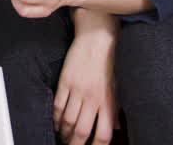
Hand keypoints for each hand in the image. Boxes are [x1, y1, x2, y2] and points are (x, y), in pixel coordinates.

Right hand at [55, 12, 118, 144]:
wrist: (97, 37)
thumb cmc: (109, 63)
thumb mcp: (116, 87)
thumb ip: (114, 109)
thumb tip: (115, 130)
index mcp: (108, 101)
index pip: (103, 134)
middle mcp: (93, 98)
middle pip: (82, 132)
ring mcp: (78, 90)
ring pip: (67, 121)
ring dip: (64, 134)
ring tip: (63, 138)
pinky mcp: (65, 81)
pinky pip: (58, 106)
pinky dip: (55, 118)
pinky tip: (56, 123)